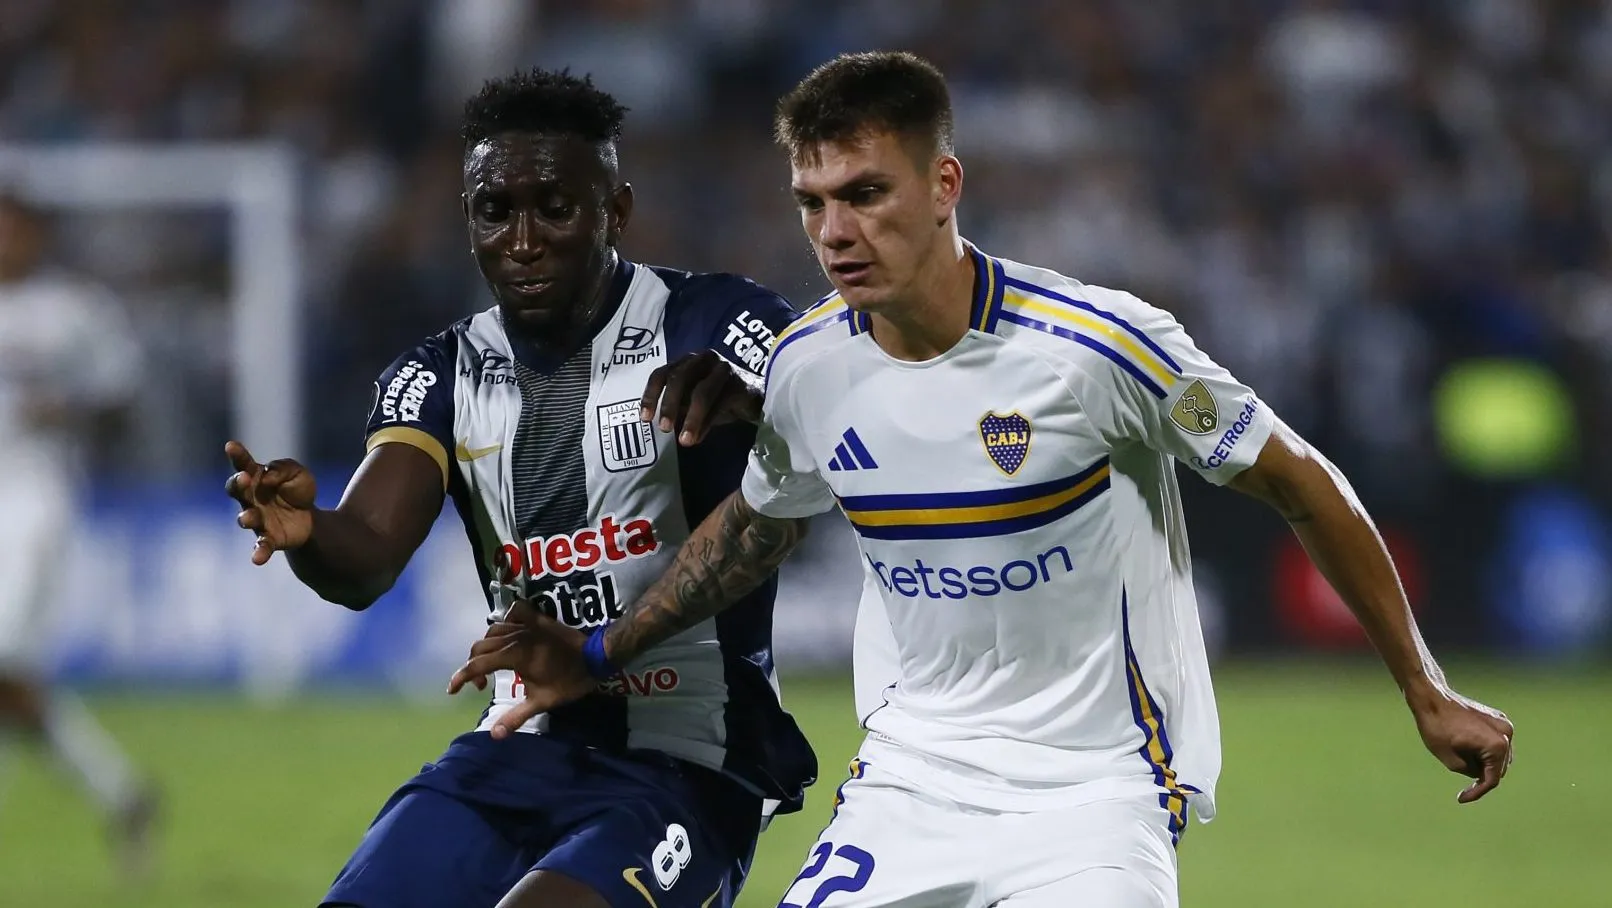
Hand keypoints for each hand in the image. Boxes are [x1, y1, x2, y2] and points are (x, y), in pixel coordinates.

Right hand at [224, 440, 316, 564]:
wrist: (311, 519)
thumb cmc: (297, 491)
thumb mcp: (299, 473)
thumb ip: (284, 469)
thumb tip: (267, 477)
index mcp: (257, 478)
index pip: (243, 464)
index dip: (237, 455)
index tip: (231, 446)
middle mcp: (251, 498)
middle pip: (237, 490)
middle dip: (238, 484)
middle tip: (244, 478)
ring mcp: (257, 519)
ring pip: (245, 518)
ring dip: (246, 518)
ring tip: (249, 518)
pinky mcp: (268, 538)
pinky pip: (261, 546)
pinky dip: (259, 552)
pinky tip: (257, 559)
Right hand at [446, 603, 597, 739]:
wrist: (596, 657)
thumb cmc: (569, 681)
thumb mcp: (542, 702)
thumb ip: (516, 717)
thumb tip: (494, 735)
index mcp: (514, 656)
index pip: (477, 665)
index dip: (460, 677)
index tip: (452, 691)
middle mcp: (516, 636)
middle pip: (481, 647)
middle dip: (473, 666)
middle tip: (481, 686)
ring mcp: (526, 625)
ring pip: (493, 630)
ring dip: (486, 647)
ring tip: (491, 664)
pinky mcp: (537, 619)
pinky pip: (513, 613)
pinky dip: (505, 621)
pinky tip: (506, 633)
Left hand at [640, 351, 763, 446]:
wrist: (756, 399)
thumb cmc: (719, 399)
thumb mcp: (693, 402)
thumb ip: (678, 407)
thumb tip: (660, 424)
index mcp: (687, 361)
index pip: (662, 373)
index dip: (651, 395)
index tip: (645, 418)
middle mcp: (703, 359)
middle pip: (679, 377)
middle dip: (669, 404)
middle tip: (663, 429)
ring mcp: (722, 368)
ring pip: (701, 392)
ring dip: (690, 419)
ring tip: (684, 441)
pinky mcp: (739, 383)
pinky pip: (719, 404)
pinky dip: (706, 423)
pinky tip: (698, 438)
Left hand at [1409, 686, 1514, 802]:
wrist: (1431, 698)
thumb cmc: (1437, 728)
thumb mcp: (1451, 761)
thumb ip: (1471, 773)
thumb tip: (1482, 773)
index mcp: (1497, 745)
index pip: (1492, 779)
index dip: (1477, 792)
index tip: (1461, 798)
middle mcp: (1506, 733)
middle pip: (1498, 768)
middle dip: (1480, 776)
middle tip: (1461, 782)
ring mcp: (1504, 723)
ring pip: (1498, 756)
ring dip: (1483, 763)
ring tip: (1460, 759)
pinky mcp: (1498, 718)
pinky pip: (1495, 742)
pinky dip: (1484, 750)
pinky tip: (1465, 748)